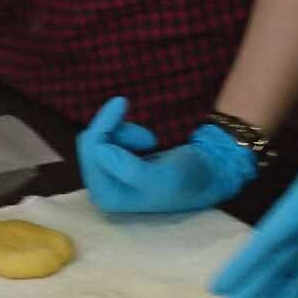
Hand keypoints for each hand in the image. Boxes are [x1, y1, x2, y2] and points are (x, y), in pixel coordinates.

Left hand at [76, 98, 256, 215]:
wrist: (208, 172)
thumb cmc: (188, 178)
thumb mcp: (164, 177)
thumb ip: (131, 169)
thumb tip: (100, 151)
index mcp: (107, 197)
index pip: (91, 153)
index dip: (105, 125)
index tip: (122, 101)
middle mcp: (102, 189)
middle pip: (89, 143)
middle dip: (115, 129)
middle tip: (148, 136)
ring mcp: (107, 177)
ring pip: (99, 137)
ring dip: (126, 132)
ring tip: (150, 142)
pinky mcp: (115, 164)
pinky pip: (108, 136)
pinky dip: (128, 133)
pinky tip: (147, 144)